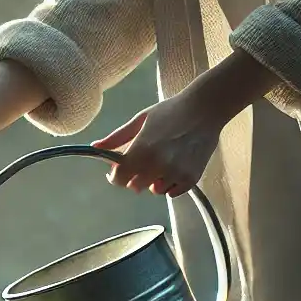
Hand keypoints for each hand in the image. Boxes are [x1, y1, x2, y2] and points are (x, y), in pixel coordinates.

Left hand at [93, 88, 226, 197]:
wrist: (206, 108)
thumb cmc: (171, 111)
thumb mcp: (140, 120)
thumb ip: (117, 137)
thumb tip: (95, 147)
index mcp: (142, 150)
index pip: (119, 179)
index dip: (116, 175)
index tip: (119, 169)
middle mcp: (158, 165)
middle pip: (135, 187)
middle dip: (135, 176)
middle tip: (145, 161)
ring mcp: (176, 173)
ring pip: (155, 190)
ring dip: (154, 181)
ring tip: (164, 161)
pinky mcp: (191, 179)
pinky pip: (172, 192)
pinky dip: (171, 184)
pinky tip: (176, 166)